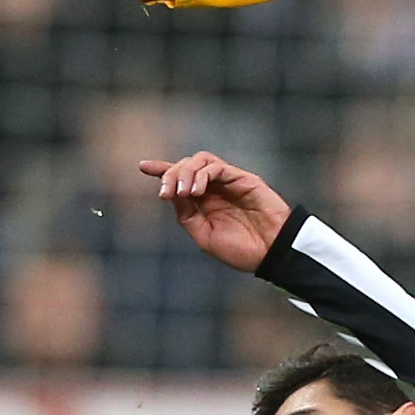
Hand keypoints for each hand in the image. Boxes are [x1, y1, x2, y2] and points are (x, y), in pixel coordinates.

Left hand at [141, 151, 293, 272]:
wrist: (271, 254)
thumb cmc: (242, 250)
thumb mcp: (204, 236)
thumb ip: (187, 215)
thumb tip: (172, 194)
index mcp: (206, 202)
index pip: (180, 180)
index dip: (162, 170)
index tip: (143, 167)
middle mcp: (216, 188)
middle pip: (185, 166)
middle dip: (169, 174)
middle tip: (164, 192)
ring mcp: (229, 181)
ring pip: (200, 160)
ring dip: (185, 172)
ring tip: (182, 192)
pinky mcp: (243, 178)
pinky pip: (217, 167)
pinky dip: (202, 174)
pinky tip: (197, 191)